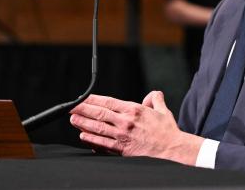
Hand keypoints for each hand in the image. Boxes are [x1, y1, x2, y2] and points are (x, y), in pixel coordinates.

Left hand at [69, 92, 203, 164]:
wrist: (172, 148)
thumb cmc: (167, 131)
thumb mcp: (162, 110)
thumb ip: (155, 99)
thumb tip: (152, 95)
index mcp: (134, 110)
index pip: (108, 101)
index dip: (93, 99)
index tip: (83, 97)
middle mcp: (126, 122)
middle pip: (99, 113)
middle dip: (83, 109)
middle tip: (71, 107)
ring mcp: (123, 136)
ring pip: (98, 128)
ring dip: (83, 123)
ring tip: (73, 119)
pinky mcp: (122, 149)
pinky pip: (103, 143)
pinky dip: (91, 139)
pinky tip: (83, 135)